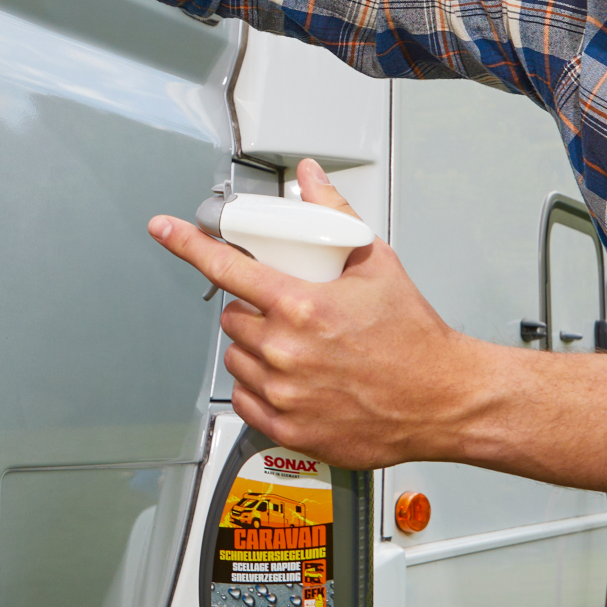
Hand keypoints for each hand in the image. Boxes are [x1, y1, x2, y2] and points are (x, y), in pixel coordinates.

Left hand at [144, 160, 497, 469]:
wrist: (442, 399)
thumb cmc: (415, 338)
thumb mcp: (377, 263)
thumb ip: (336, 214)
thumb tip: (311, 178)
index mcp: (304, 307)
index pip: (227, 268)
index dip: (188, 244)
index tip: (164, 230)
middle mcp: (287, 352)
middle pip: (232, 318)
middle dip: (252, 309)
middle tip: (287, 312)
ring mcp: (286, 393)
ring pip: (237, 358)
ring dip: (254, 348)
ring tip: (297, 348)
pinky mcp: (290, 428)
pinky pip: (246, 399)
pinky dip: (260, 387)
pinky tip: (293, 379)